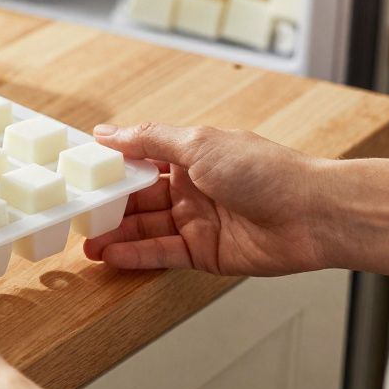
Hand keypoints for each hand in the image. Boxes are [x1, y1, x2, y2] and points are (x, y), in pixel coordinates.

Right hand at [86, 123, 329, 276]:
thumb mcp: (199, 144)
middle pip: (138, 199)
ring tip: (84, 242)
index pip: (139, 160)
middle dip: (107, 207)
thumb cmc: (265, 171)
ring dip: (115, 234)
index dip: (110, 168)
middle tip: (75, 215)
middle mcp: (191, 188)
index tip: (78, 174)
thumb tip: (106, 132)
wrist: (313, 214)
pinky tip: (110, 255)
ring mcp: (196, 222)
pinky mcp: (204, 253)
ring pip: (145, 228)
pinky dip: (135, 254)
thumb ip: (149, 140)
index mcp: (190, 156)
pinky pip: (162, 253)